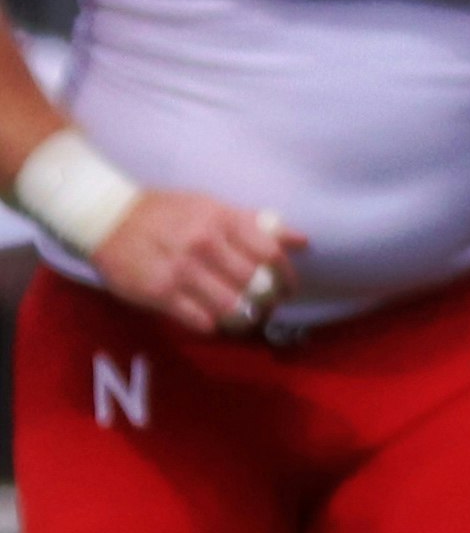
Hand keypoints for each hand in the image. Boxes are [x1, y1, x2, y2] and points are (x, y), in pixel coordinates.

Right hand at [93, 189, 303, 336]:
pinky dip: (213, 324)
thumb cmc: (165, 213)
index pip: (271, 254)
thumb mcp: (211, 207)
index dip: (286, 276)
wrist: (104, 217)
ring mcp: (180, 270)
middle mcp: (203, 244)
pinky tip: (212, 319)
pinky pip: (201, 321)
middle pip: (256, 284)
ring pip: (232, 307)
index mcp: (221, 220)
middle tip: (265, 306)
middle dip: (267, 301)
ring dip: (243, 317)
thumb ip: (256, 225)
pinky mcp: (159, 293)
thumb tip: (302, 241)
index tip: (287, 288)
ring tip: (243, 316)